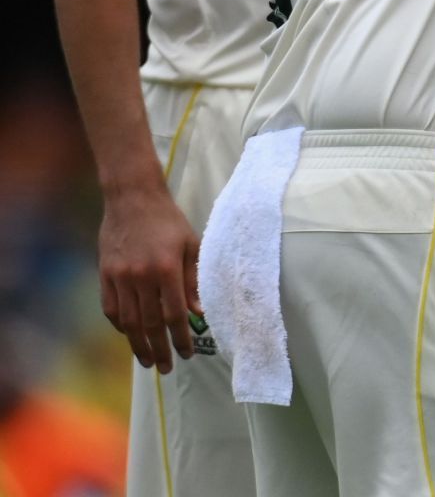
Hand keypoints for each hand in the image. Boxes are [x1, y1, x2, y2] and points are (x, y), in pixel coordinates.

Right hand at [99, 184, 199, 371]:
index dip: (181, 338)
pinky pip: (110, 309)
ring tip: (148, 361)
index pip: (175, 314)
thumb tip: (200, 312)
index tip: (187, 354)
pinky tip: (130, 336)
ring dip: (138, 345)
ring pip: (128, 321)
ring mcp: (119, 277)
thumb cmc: (168, 221)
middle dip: (159, 349)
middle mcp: (141, 277)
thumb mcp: (191, 245)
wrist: (132, 198)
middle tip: (166, 368)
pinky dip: (120, 326)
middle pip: (149, 324)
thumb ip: (194, 280)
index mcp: (166, 269)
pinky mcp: (104, 275)